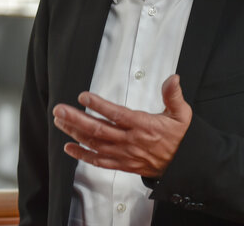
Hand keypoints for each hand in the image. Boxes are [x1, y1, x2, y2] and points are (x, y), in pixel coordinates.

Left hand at [52, 74, 191, 177]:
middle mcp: (130, 141)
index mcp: (143, 126)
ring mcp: (124, 154)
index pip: (117, 114)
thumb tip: (173, 79)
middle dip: (76, 119)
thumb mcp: (181, 114)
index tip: (83, 97)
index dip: (99, 105)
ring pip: (95, 144)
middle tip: (59, 110)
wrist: (183, 166)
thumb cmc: (179, 138)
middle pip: (99, 130)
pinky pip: (99, 161)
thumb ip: (173, 96)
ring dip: (75, 133)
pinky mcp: (122, 164)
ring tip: (60, 122)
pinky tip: (69, 148)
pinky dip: (82, 155)